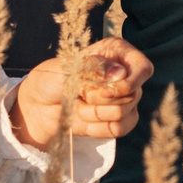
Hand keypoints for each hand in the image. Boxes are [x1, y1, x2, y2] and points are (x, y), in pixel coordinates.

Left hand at [7, 38, 154, 149]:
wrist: (38, 105)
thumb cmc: (51, 78)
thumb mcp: (66, 69)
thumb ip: (93, 68)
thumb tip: (122, 74)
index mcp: (116, 53)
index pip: (143, 68)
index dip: (131, 83)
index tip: (106, 91)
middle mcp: (125, 74)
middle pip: (133, 95)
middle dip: (101, 100)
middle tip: (80, 94)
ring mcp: (124, 99)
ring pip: (125, 114)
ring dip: (95, 114)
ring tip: (78, 106)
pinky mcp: (118, 120)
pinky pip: (119, 129)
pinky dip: (97, 128)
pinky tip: (83, 120)